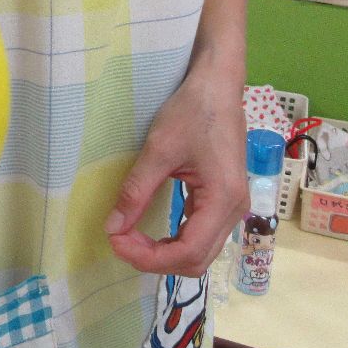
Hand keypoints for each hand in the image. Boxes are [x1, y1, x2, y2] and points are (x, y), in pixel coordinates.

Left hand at [104, 69, 247, 276]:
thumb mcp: (158, 150)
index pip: (188, 252)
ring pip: (200, 252)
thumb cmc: (192, 112)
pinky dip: (175, 241)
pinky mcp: (224, 200)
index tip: (116, 242)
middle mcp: (235, 211)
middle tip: (120, 241)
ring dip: (165, 254)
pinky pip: (202, 235)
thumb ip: (135, 191)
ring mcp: (232, 207)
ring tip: (131, 239)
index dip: (149, 257)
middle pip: (196, 260)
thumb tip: (113, 227)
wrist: (217, 87)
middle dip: (155, 259)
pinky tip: (151, 232)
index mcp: (223, 200)